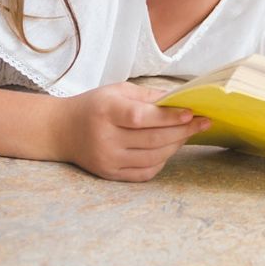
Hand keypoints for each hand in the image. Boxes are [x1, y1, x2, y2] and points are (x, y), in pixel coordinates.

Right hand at [57, 82, 211, 181]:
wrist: (61, 130)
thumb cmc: (95, 106)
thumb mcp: (117, 91)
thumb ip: (148, 96)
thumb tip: (181, 100)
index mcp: (106, 111)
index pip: (142, 118)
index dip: (169, 117)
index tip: (191, 113)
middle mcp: (105, 138)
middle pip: (152, 139)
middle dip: (183, 131)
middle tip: (203, 123)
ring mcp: (107, 160)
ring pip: (153, 157)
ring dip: (176, 145)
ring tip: (188, 133)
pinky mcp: (110, 174)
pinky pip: (145, 172)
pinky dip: (162, 161)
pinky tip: (169, 148)